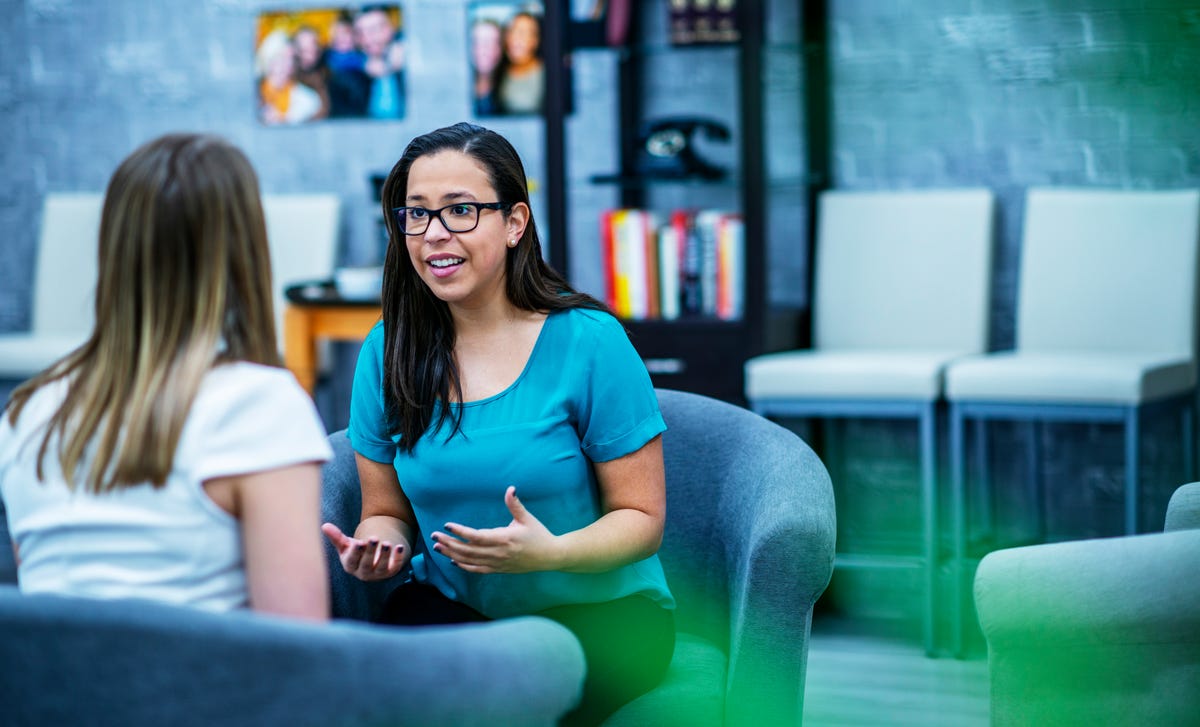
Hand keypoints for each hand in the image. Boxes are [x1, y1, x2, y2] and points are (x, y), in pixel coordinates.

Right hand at [321, 522, 408, 581]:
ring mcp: (378, 573)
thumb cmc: (356, 552)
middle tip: (374, 538)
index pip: (352, 561)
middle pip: (367, 564)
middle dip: (370, 552)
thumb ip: (336, 537)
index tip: (358, 543)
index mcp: (351, 566)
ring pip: (381, 567)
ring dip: (385, 555)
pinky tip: (400, 547)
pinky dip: (398, 557)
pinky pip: (395, 566)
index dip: (355, 553)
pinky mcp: (391, 571)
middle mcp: (364, 573)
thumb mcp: (346, 544)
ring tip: (387, 543)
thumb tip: (324, 526)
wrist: (372, 561)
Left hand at [432, 487, 558, 573]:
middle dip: (449, 542)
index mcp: (504, 538)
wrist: (550, 556)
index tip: (447, 525)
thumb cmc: (539, 535)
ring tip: (437, 546)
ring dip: (452, 553)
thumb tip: (510, 488)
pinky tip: (452, 560)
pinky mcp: (499, 569)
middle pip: (468, 550)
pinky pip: (477, 569)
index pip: (476, 536)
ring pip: (469, 560)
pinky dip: (463, 565)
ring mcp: (497, 563)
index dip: (460, 531)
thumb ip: (515, 504)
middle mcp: (498, 553)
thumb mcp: (527, 518)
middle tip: (434, 535)